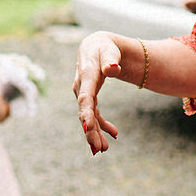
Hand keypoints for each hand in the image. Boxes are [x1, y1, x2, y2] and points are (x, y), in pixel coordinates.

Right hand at [72, 32, 121, 153]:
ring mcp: (83, 94)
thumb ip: (110, 60)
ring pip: (88, 116)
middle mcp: (81, 87)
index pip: (85, 97)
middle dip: (91, 131)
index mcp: (86, 75)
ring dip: (95, 133)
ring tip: (103, 149)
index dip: (86, 113)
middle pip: (85, 111)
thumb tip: (113, 69)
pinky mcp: (89, 98)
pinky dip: (102, 125)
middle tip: (98, 149)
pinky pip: (94, 114)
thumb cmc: (105, 47)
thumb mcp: (109, 51)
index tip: (87, 129)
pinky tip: (114, 134)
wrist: (97, 46)